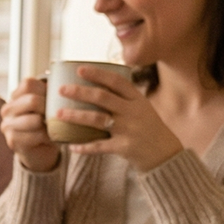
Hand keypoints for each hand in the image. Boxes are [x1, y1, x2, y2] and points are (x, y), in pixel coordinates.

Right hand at [0, 76, 60, 172]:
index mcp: (15, 96)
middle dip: (48, 107)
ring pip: (34, 119)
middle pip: (31, 100)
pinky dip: (49, 137)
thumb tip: (65, 78)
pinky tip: (52, 138)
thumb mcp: (46, 103)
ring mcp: (7, 126)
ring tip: (55, 126)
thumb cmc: (46, 123)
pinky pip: (37, 135)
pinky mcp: (13, 141)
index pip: (28, 84)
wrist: (39, 150)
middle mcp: (7, 109)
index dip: (45, 90)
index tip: (54, 99)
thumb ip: (49, 91)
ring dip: (49, 124)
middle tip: (57, 114)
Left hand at [56, 66, 183, 173]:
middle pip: (103, 98)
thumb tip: (97, 87)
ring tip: (58, 114)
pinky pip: (99, 146)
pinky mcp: (124, 147)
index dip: (98, 74)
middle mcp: (133, 111)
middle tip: (62, 89)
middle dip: (80, 92)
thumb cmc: (149, 129)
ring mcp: (128, 129)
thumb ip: (123, 99)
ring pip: (97, 120)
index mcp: (137, 99)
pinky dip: (84, 147)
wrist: (165, 154)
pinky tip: (71, 146)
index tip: (80, 69)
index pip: (116, 81)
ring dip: (76, 116)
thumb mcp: (142, 109)